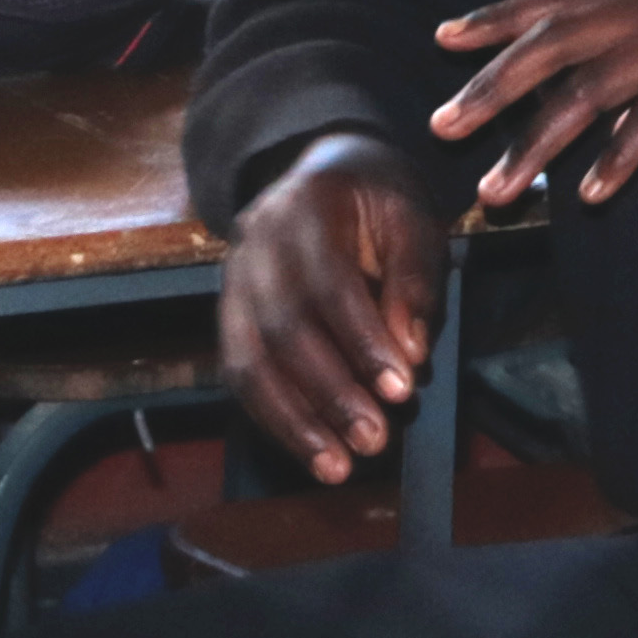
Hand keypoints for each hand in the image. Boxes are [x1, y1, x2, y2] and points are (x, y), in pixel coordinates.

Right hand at [222, 133, 437, 484]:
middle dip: (330, 395)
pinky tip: (307, 449)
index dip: (363, 343)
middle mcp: (253, 246)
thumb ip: (413, 280)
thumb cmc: (378, 199)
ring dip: (294, 422)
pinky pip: (238, 373)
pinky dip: (272, 417)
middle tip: (373, 441)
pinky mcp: (224, 315)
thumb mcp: (412, 218)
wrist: (322, 170)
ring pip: (250, 363)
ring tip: (337, 467)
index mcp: (304, 209)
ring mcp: (230, 282)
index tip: (401, 391)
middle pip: (284, 332)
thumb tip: (410, 354)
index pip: (330, 286)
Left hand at [428, 0, 637, 208]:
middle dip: (490, 85)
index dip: (499, 16)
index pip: (556, 1)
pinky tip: (592, 192)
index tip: (446, 34)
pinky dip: (618, 156)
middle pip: (551, 45)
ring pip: (587, 90)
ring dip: (536, 143)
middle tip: (441, 125)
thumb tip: (625, 140)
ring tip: (498, 190)